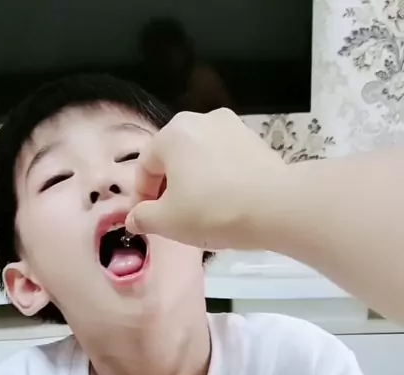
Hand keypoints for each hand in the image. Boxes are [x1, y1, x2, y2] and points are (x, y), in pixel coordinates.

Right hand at [125, 109, 285, 250]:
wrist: (274, 207)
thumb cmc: (212, 211)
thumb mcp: (168, 221)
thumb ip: (143, 218)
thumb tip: (133, 218)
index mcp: (172, 133)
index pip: (145, 166)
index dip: (141, 197)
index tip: (147, 221)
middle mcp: (200, 119)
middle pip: (173, 158)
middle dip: (168, 188)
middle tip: (173, 218)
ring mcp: (231, 126)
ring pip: (200, 158)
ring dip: (194, 182)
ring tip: (201, 212)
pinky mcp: (255, 140)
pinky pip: (225, 160)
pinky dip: (219, 178)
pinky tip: (226, 202)